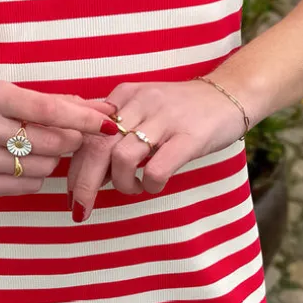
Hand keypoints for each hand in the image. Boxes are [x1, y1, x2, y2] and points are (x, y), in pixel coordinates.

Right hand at [0, 81, 117, 194]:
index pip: (49, 110)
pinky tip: (25, 162)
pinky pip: (30, 185)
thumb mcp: (15, 94)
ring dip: (54, 158)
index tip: (109, 123)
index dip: (83, 119)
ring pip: (44, 167)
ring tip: (41, 147)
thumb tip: (107, 110)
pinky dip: (38, 175)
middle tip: (72, 135)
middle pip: (52, 143)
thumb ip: (62, 102)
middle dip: (71, 139)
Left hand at [67, 79, 246, 220]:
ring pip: (122, 159)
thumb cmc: (183, 110)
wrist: (230, 93)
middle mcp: (140, 103)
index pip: (86, 134)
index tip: (73, 193)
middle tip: (82, 209)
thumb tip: (89, 167)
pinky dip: (151, 185)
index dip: (74, 168)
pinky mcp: (189, 137)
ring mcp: (164, 119)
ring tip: (134, 188)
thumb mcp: (144, 108)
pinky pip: (157, 169)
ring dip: (123, 184)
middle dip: (85, 185)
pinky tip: (155, 185)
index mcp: (124, 96)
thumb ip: (116, 128)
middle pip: (97, 148)